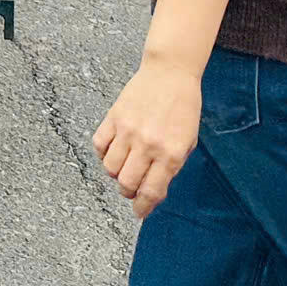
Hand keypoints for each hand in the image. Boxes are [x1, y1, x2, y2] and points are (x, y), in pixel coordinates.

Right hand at [93, 61, 203, 217]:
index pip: (151, 192)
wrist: (170, 73)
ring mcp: (128, 131)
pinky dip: (103, 154)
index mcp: (170, 154)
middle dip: (128, 192)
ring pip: (110, 168)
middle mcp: (148, 145)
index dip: (143, 207)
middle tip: (132, 189)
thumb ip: (171, 166)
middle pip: (126, 183)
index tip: (139, 212)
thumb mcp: (187, 141)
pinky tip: (114, 150)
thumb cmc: (183, 107)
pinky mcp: (113, 117)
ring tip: (124, 168)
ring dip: (115, 174)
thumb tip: (153, 189)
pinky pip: (99, 145)